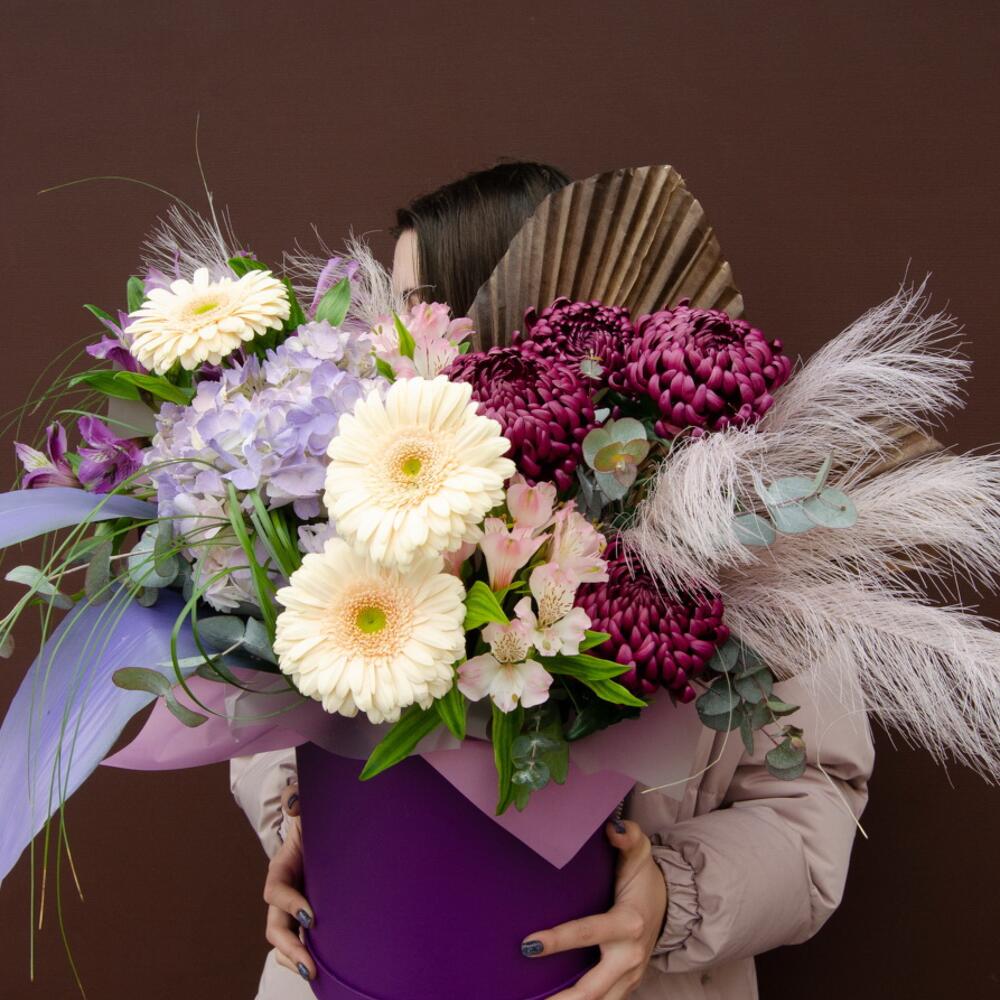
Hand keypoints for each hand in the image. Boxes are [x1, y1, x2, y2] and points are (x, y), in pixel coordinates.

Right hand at [262, 782, 315, 982]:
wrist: (326, 833)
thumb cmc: (316, 822)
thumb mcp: (308, 807)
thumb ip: (297, 798)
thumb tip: (294, 802)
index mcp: (281, 868)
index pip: (275, 891)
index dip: (290, 905)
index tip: (312, 917)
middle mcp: (283, 894)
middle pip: (275, 926)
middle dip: (289, 947)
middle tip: (310, 964)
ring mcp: (292, 909)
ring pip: (283, 941)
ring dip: (294, 958)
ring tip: (313, 974)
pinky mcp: (306, 918)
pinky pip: (297, 943)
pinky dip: (303, 958)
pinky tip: (321, 971)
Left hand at [521, 820, 667, 999]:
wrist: (672, 904)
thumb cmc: (646, 878)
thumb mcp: (639, 852)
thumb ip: (627, 838)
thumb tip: (611, 829)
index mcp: (628, 923)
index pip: (588, 933)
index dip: (558, 940)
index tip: (528, 945)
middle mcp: (630, 955)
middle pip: (593, 988)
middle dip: (563, 999)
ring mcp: (630, 975)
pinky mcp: (627, 984)